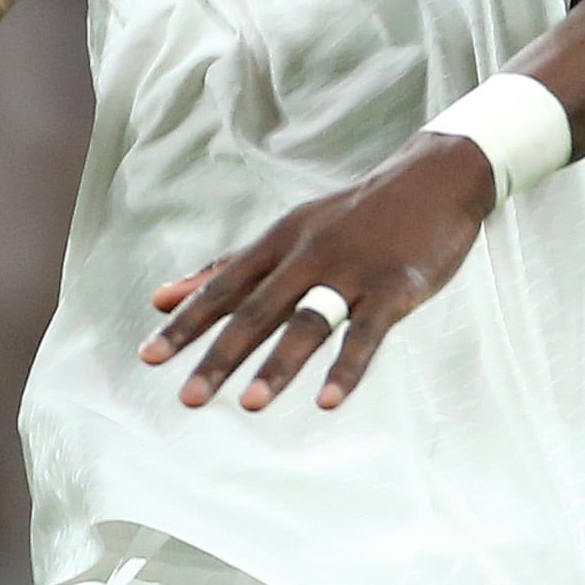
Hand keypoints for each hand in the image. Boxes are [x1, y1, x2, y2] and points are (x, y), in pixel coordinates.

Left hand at [142, 133, 501, 410]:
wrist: (433, 179)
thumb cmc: (354, 215)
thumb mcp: (287, 232)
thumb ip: (226, 267)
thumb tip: (163, 296)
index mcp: (279, 242)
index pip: (223, 286)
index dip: (187, 322)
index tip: (150, 357)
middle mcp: (308, 254)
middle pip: (257, 309)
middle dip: (220, 354)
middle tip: (189, 397)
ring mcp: (352, 270)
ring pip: (308, 321)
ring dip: (278, 364)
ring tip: (250, 405)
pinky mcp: (394, 287)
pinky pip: (366, 333)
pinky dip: (347, 367)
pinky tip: (328, 401)